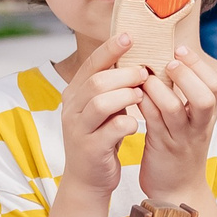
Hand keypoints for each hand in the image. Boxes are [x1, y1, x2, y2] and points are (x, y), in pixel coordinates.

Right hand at [55, 33, 148, 198]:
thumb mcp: (103, 110)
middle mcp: (71, 109)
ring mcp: (78, 130)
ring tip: (142, 95)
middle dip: (124, 74)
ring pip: (101, 103)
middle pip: (97, 81)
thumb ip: (112, 88)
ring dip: (126, 96)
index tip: (130, 36)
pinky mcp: (90, 149)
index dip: (110, 49)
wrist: (88, 180)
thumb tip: (136, 60)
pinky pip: (111, 129)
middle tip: (144, 73)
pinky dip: (128, 123)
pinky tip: (136, 124)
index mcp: (74, 94)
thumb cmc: (101, 139)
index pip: (91, 64)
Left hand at [133, 49, 216, 206]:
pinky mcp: (161, 148)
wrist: (177, 191)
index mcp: (207, 117)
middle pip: (205, 97)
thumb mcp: (191, 123)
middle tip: (168, 61)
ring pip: (174, 109)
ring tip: (146, 77)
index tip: (181, 49)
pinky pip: (153, 122)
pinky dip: (144, 104)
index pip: (214, 85)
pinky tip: (135, 94)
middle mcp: (198, 126)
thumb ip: (185, 97)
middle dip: (186, 74)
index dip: (199, 64)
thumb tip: (170, 61)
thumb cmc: (180, 151)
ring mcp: (181, 139)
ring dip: (159, 89)